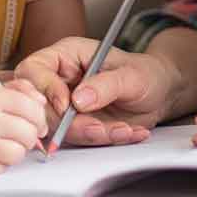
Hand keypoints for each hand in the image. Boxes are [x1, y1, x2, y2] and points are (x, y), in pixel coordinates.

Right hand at [0, 79, 47, 175]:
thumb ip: (19, 92)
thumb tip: (43, 104)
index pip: (33, 109)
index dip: (38, 119)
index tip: (34, 124)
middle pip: (29, 133)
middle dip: (27, 137)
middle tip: (16, 136)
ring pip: (18, 154)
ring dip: (13, 152)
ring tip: (0, 145)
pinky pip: (2, 168)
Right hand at [15, 36, 169, 146]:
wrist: (162, 95)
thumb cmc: (147, 74)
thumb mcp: (132, 75)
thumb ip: (105, 85)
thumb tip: (77, 100)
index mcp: (67, 56)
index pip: (34, 69)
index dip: (44, 88)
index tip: (67, 106)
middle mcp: (62, 80)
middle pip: (41, 106)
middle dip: (70, 124)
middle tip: (99, 127)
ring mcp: (67, 105)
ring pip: (59, 129)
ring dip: (91, 134)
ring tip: (123, 129)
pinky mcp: (77, 125)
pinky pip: (79, 139)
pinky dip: (102, 141)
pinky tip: (127, 132)